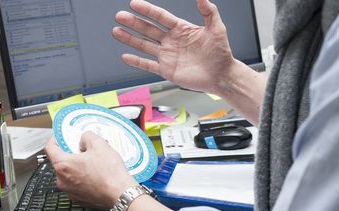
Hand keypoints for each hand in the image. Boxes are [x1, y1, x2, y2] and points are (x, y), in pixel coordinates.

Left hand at [44, 131, 137, 209]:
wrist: (121, 196)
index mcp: (63, 165)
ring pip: (68, 174)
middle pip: (60, 161)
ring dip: (77, 166)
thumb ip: (86, 136)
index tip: (62, 136)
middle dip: (70, 153)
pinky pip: (76, 184)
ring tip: (93, 162)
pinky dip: (82, 178)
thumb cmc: (110, 175)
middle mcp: (62, 181)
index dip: (56, 139)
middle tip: (83, 148)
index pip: (49, 148)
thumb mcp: (99, 144)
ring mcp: (69, 192)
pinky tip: (95, 174)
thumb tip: (84, 138)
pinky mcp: (78, 199)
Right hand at [113, 0, 234, 92]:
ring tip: (116, 31)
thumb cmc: (221, 53)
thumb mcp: (216, 28)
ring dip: (130, 39)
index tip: (134, 4)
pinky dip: (136, 61)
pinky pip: (148, 65)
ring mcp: (167, 55)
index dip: (147, 10)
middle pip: (148, 29)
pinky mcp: (166, 70)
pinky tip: (126, 56)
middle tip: (120, 16)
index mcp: (181, 29)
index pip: (160, 17)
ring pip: (144, 45)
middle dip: (133, 23)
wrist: (221, 75)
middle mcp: (171, 41)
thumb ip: (208, 11)